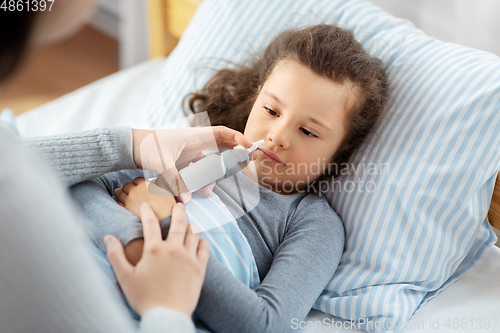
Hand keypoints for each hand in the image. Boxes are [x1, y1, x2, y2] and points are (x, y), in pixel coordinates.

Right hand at [104, 202, 209, 316]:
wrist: (167, 316)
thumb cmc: (144, 299)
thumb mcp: (125, 278)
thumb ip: (115, 255)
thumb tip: (108, 238)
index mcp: (154, 250)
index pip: (150, 223)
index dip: (147, 212)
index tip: (146, 205)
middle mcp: (173, 249)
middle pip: (178, 223)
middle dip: (178, 211)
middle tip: (178, 204)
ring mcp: (189, 258)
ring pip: (193, 233)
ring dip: (190, 225)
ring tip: (188, 222)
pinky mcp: (200, 268)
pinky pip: (204, 248)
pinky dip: (202, 241)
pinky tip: (200, 239)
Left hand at [114, 177, 175, 220]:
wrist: (163, 223)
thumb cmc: (168, 209)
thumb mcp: (167, 193)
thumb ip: (159, 186)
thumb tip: (155, 183)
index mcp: (146, 185)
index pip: (137, 179)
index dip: (137, 183)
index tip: (137, 186)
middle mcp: (136, 191)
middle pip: (126, 185)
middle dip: (128, 187)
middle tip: (129, 191)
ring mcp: (129, 200)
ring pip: (119, 192)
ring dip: (119, 192)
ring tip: (120, 194)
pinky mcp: (125, 209)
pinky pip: (117, 202)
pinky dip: (117, 200)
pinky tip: (118, 202)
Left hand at [132, 126, 251, 202]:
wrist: (131, 147)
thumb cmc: (147, 147)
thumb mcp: (162, 163)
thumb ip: (176, 181)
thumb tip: (187, 200)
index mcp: (194, 136)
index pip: (222, 134)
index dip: (238, 139)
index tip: (249, 147)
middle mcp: (195, 143)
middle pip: (221, 149)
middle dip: (233, 158)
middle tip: (248, 163)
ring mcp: (190, 154)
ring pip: (209, 166)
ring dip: (211, 179)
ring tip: (207, 193)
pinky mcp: (184, 163)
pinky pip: (198, 173)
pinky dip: (199, 182)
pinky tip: (195, 193)